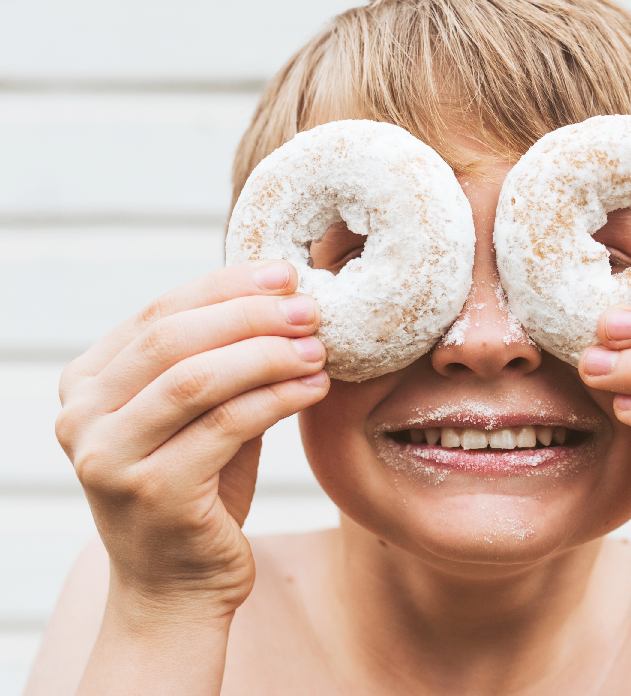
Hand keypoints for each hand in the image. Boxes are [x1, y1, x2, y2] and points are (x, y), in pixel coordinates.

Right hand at [55, 260, 328, 620]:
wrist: (178, 587)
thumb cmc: (198, 489)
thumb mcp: (199, 414)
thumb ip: (219, 360)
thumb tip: (282, 294)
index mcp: (86, 385)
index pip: (158, 312)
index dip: (225, 286)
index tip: (284, 273)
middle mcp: (82, 418)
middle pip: (173, 339)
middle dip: (250, 314)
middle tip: (309, 307)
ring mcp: (109, 458)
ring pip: (197, 379)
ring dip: (268, 354)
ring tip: (319, 346)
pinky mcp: (150, 493)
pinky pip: (226, 426)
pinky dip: (278, 398)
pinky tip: (315, 386)